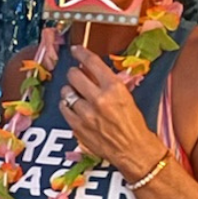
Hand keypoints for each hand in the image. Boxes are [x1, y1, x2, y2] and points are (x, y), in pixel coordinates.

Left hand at [60, 46, 166, 179]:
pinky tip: (73, 106)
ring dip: (70, 90)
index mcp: (114, 88)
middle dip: (74, 73)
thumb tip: (93, 72)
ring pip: (66, 92)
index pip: (92, 62)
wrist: (133, 149)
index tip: (76, 50)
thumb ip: (109, 83)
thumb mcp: (126, 96)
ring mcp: (86, 114)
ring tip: (76, 94)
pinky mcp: (77, 127)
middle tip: (77, 76)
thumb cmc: (132, 123)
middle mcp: (99, 99)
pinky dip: (66, 105)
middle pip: (74, 75)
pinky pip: (64, 109)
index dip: (81, 53)